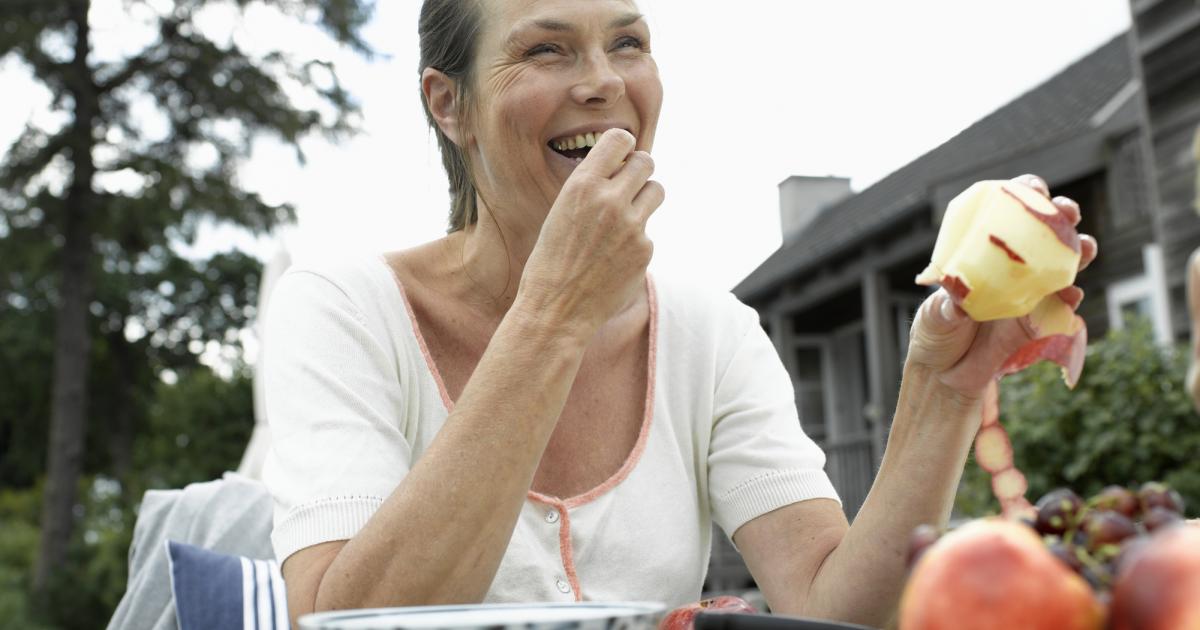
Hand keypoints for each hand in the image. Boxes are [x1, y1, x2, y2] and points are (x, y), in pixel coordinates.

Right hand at [517, 128, 664, 338]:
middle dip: (639, 169)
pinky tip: (613, 258)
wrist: (555, 308)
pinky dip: (635, 241)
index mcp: (582, 184)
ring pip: (656, 191)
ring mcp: (632, 226)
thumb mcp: (561, 211)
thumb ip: (591, 189)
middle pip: (646, 161)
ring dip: (645, 198)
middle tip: (629, 183)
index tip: (621, 156)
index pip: (620, 139)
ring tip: (625, 217)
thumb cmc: (551, 259)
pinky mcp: (644, 250)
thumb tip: (622, 170)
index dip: (623, 146)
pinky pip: (648, 232)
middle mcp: (610, 200)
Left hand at [904, 174, 1097, 399]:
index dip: (1024, 194)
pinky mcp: (1043, 319)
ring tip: (1083, 249)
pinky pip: (1063, 305)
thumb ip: (948, 304)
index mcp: (982, 250)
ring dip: (1078, 251)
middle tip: (1066, 213)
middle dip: (1061, 215)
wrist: (947, 377)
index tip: (1033, 190)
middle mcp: (1011, 264)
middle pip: (1044, 230)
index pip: (1007, 211)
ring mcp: (1031, 289)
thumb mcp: (934, 316)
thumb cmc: (935, 334)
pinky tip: (1071, 295)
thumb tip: (959, 294)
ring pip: (1063, 262)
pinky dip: (1070, 298)